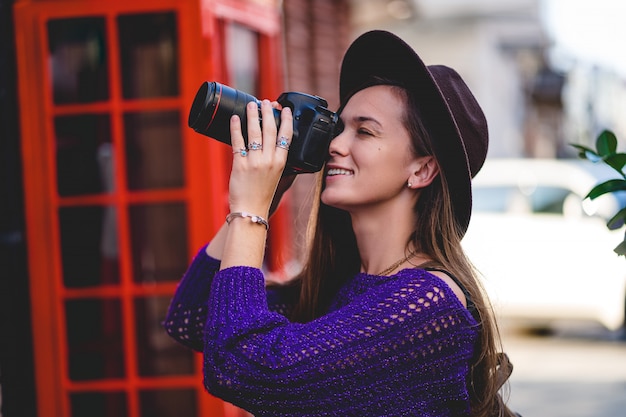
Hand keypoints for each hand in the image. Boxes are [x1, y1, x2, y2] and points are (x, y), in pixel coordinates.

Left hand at [228, 99, 292, 217]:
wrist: (250, 211)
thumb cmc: (263, 196)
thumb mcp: (278, 178)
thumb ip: (279, 163)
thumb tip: (282, 149)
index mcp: (281, 163)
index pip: (286, 136)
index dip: (285, 120)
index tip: (284, 109)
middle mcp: (269, 160)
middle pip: (270, 130)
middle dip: (268, 112)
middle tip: (265, 102)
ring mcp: (254, 162)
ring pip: (255, 132)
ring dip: (253, 115)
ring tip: (251, 105)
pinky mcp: (240, 165)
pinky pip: (238, 142)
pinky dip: (236, 128)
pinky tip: (235, 118)